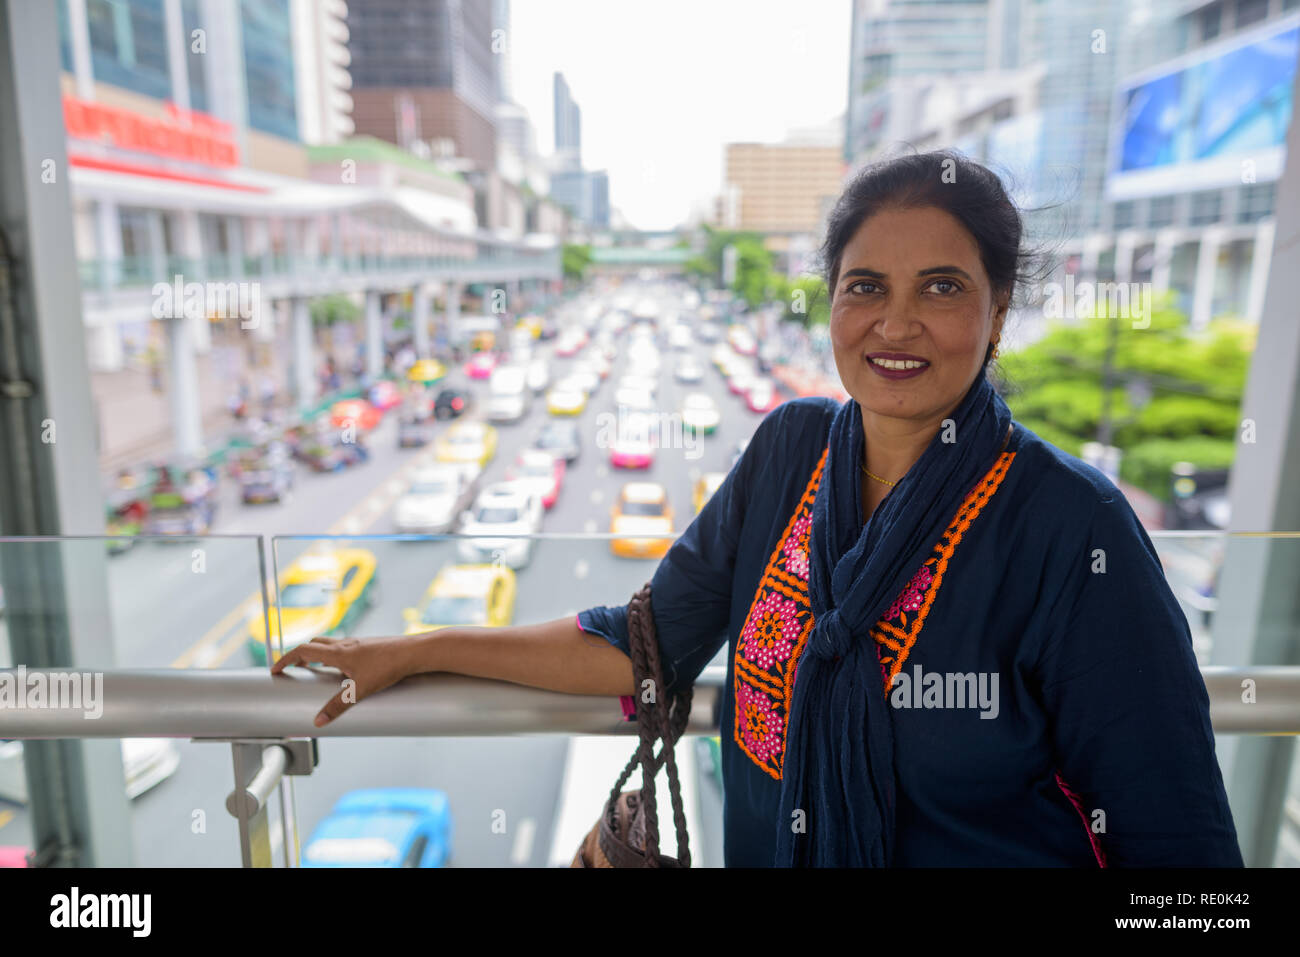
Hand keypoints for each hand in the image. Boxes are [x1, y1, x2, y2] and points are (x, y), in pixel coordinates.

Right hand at [270, 635, 427, 726]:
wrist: (415, 652)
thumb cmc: (389, 667)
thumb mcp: (361, 690)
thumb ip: (338, 706)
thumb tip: (318, 721)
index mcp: (338, 653)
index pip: (303, 651)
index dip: (286, 659)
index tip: (275, 669)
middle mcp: (346, 644)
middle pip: (314, 644)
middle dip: (299, 656)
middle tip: (292, 669)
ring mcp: (358, 643)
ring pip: (329, 644)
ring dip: (317, 654)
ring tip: (314, 670)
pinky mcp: (369, 646)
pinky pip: (344, 648)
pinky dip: (334, 655)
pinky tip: (343, 670)